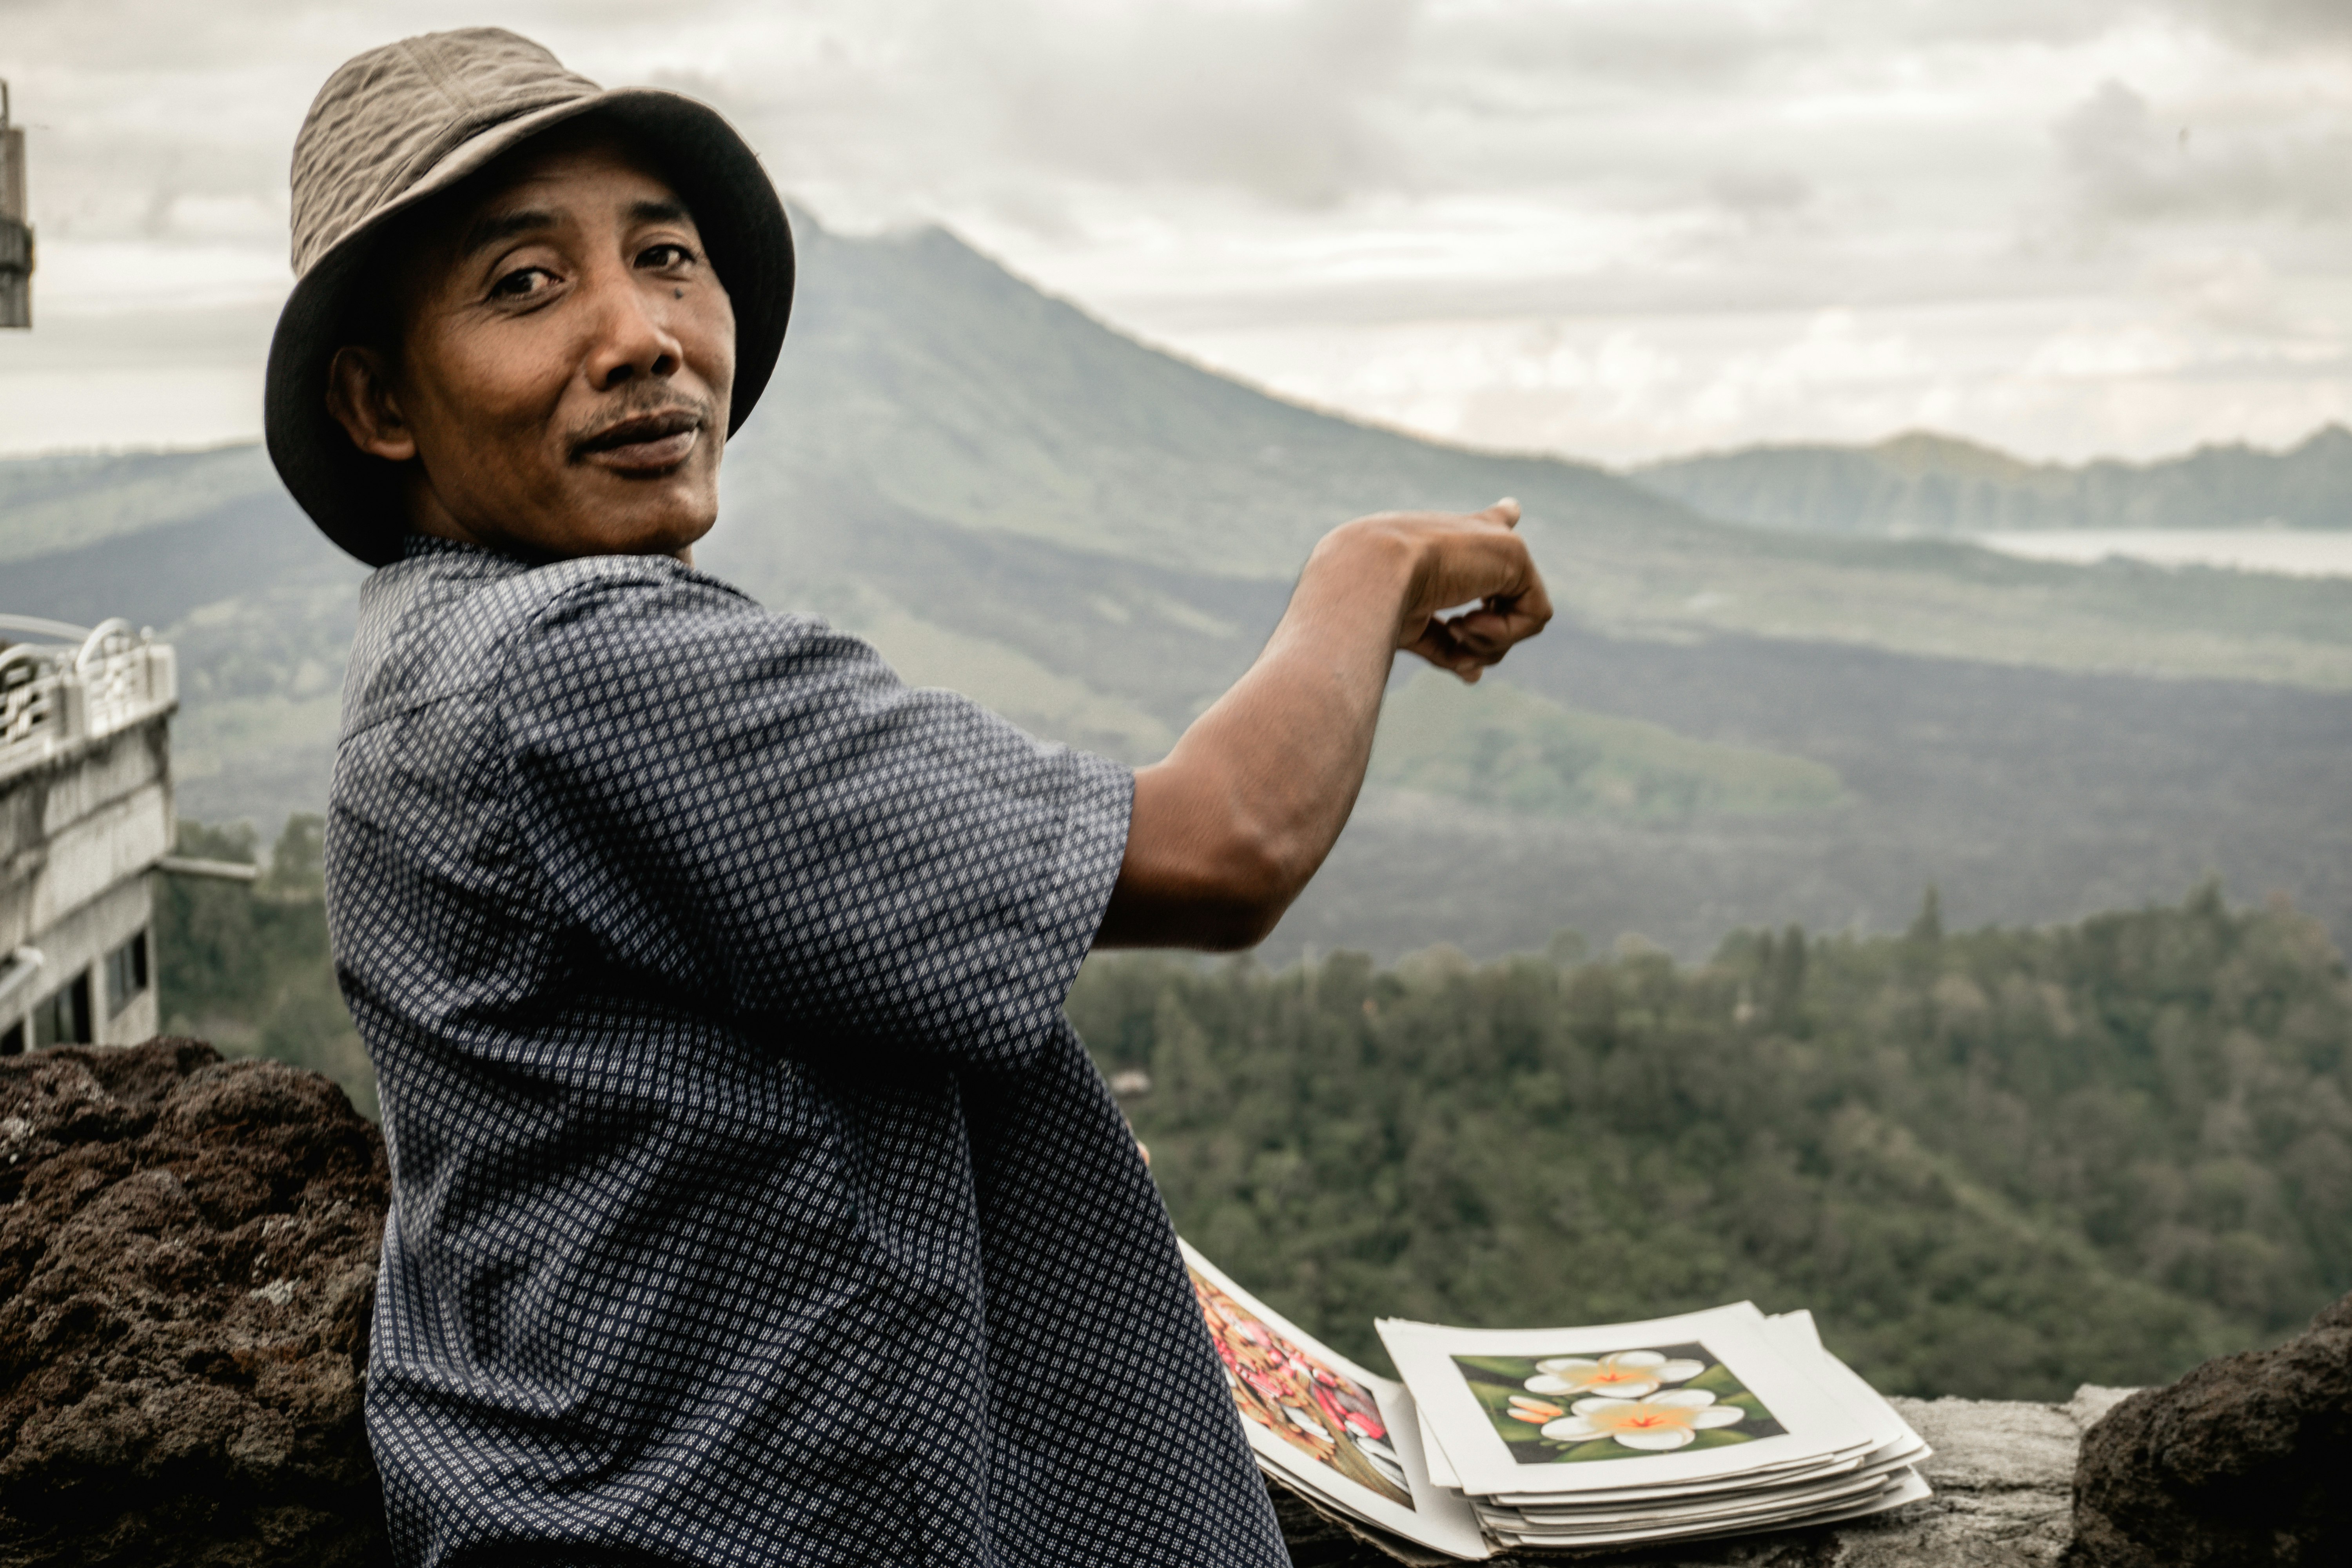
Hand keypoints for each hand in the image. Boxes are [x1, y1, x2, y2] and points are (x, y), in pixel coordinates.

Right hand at [1322, 499, 1551, 683]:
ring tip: (1456, 625)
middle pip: (1509, 597)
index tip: (1512, 510)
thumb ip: (1447, 645)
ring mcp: (1500, 544)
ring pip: (1521, 618)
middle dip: (1486, 637)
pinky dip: (1502, 633)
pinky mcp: (1515, 555)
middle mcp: (1478, 536)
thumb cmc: (1378, 597)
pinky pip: (1534, 616)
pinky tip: (1469, 619)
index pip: (1485, 524)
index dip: (1501, 518)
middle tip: (1454, 630)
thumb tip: (1475, 675)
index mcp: (1450, 542)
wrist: (1371, 574)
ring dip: (1489, 640)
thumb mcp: (1414, 625)